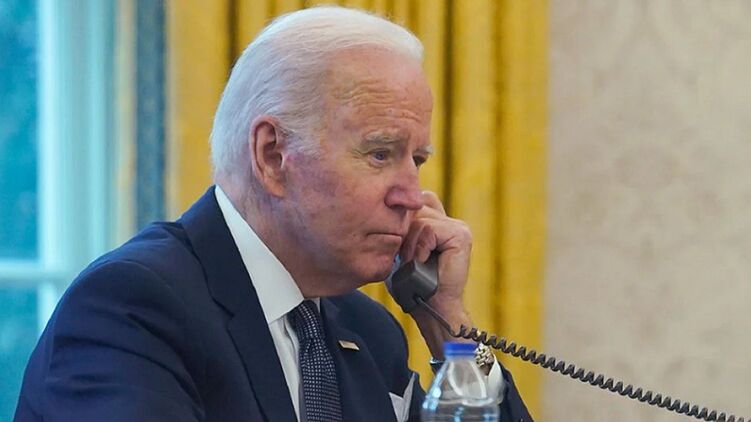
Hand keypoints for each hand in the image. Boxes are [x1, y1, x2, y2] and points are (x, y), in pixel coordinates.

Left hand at [399, 191, 475, 358]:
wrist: (429, 307)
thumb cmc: (412, 284)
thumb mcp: (400, 250)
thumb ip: (400, 228)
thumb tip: (388, 210)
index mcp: (437, 223)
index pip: (415, 203)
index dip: (402, 219)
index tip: (397, 244)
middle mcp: (450, 222)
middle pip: (415, 208)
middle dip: (404, 234)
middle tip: (406, 258)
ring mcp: (458, 227)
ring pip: (420, 219)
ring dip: (410, 245)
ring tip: (414, 263)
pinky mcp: (461, 235)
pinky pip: (429, 229)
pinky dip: (420, 248)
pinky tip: (423, 262)